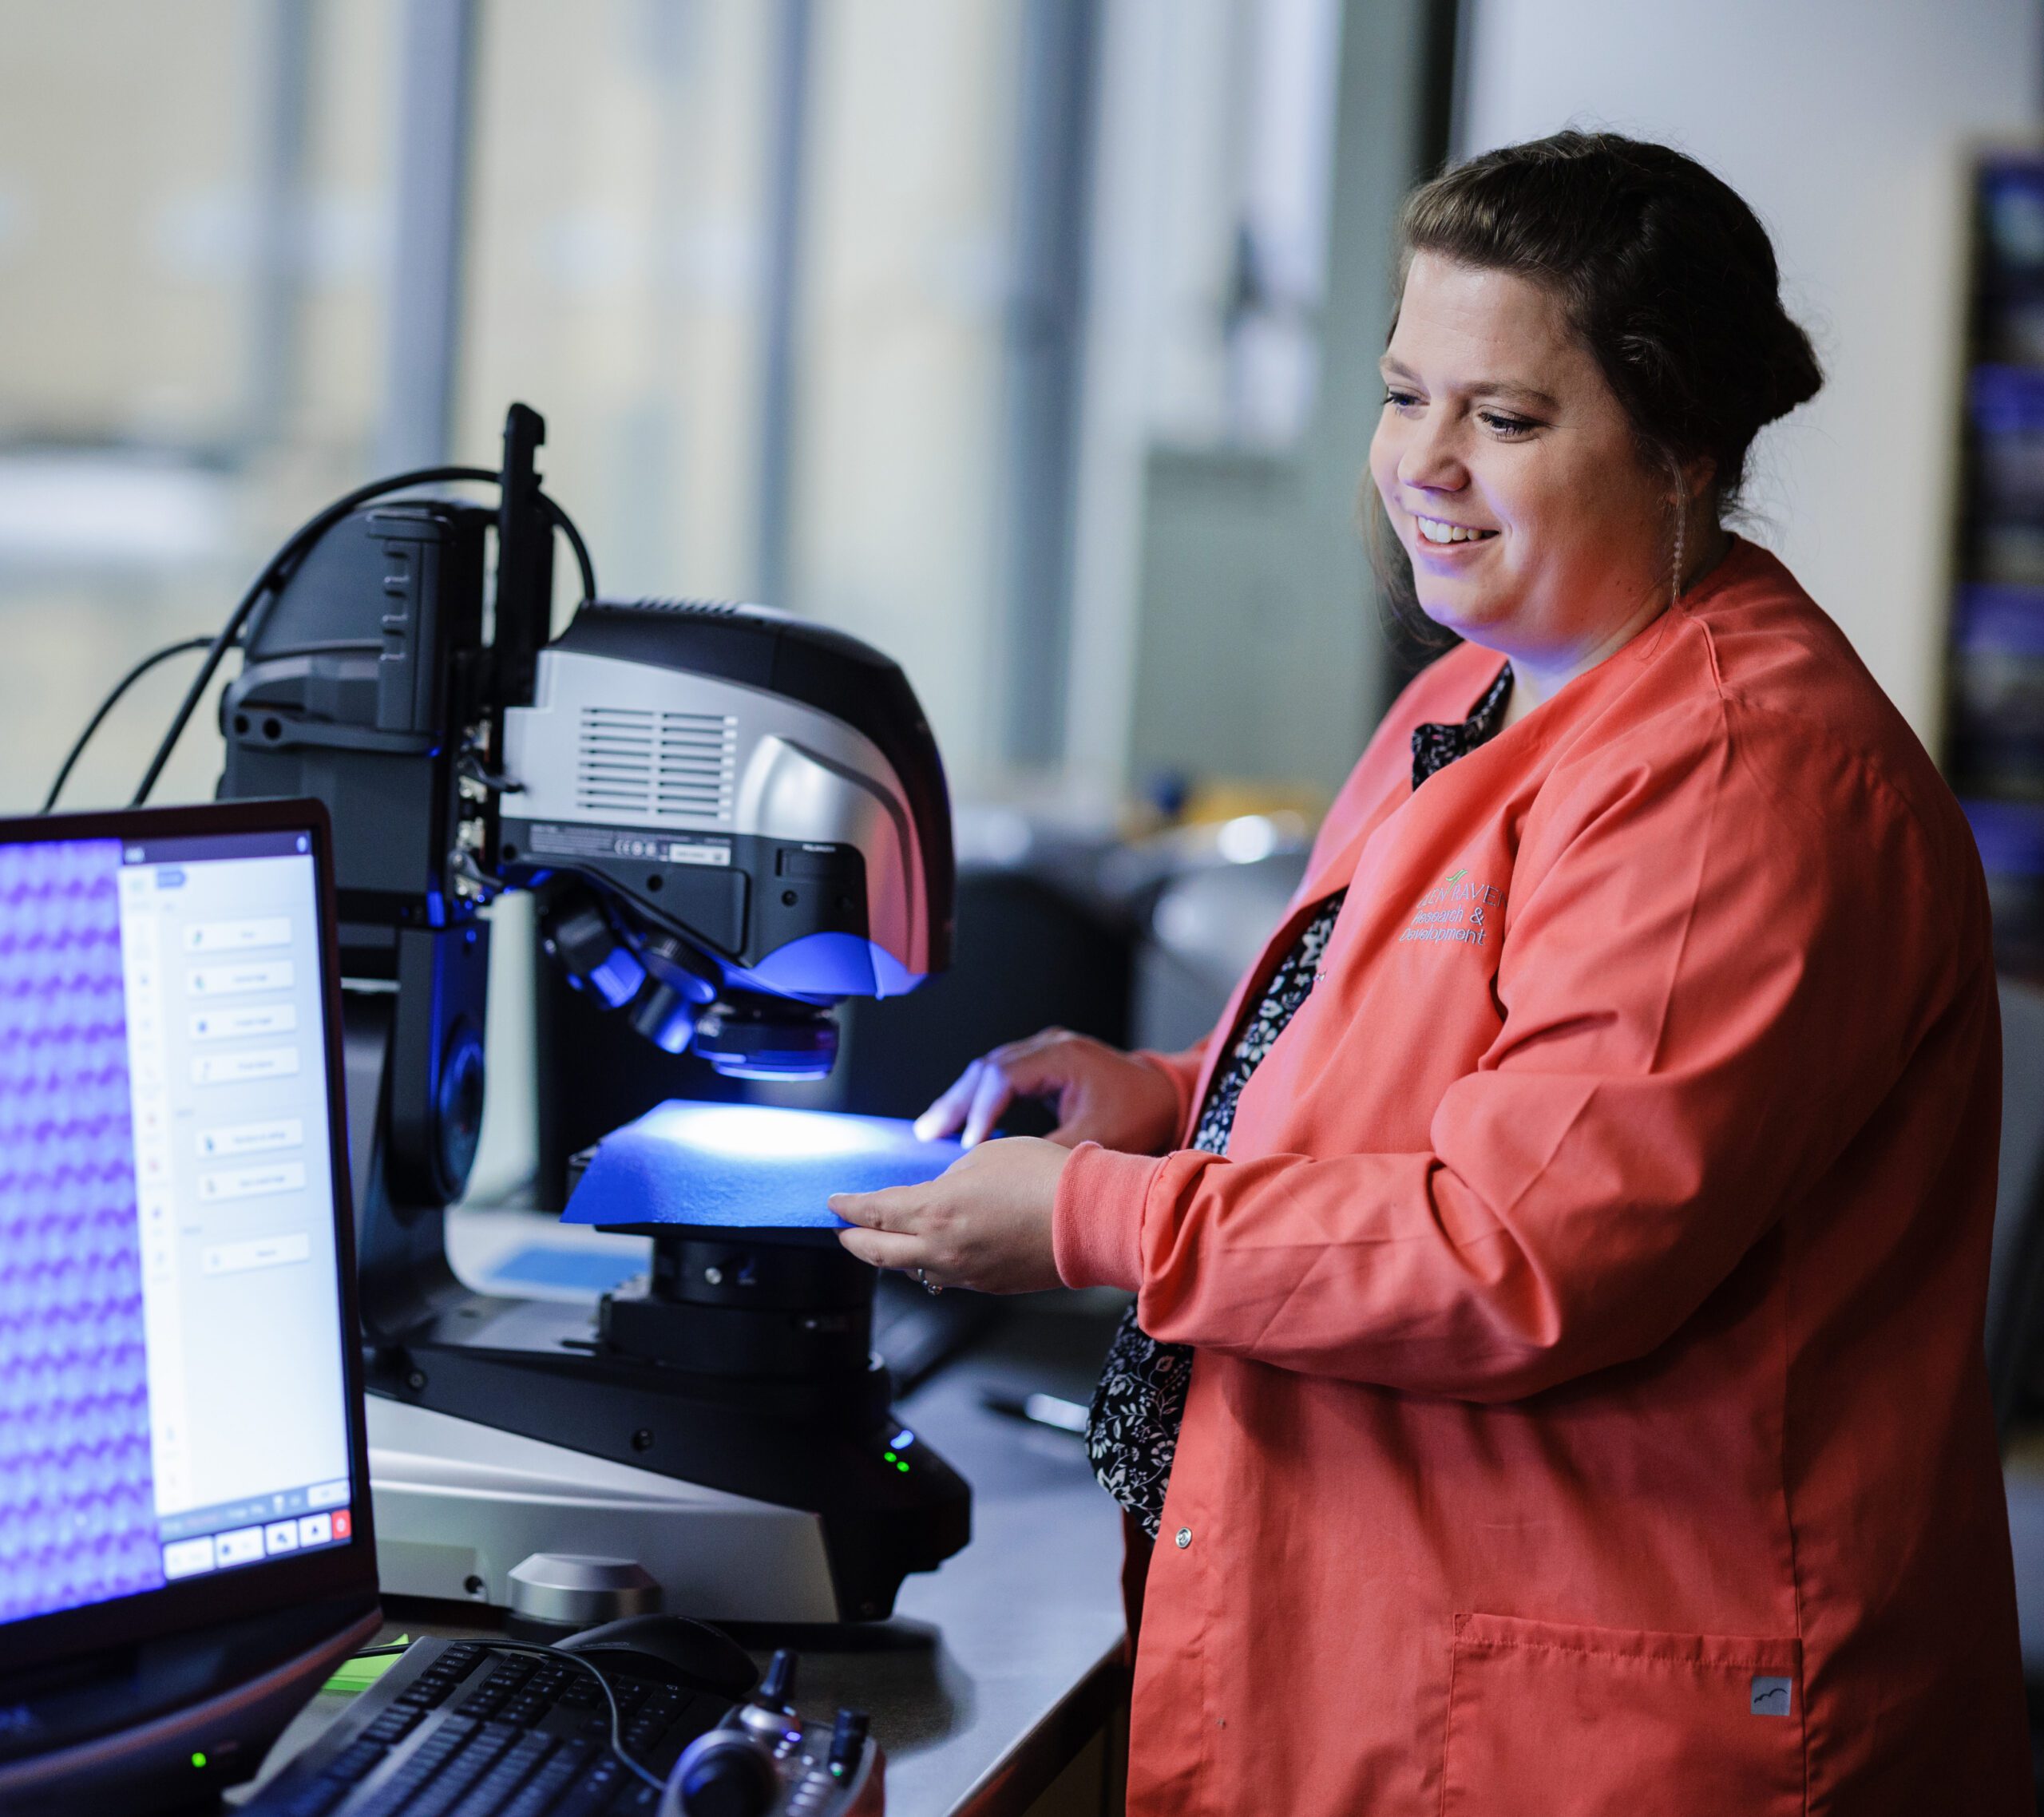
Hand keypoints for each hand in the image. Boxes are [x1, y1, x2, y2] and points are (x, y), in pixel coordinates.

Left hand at [832, 1137, 1070, 1293]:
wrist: (1093, 1218)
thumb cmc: (1046, 1179)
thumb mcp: (985, 1156)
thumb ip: (950, 1177)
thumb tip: (941, 1191)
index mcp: (935, 1210)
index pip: (874, 1212)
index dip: (847, 1207)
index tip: (834, 1202)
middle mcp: (942, 1249)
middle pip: (877, 1253)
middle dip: (852, 1240)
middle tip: (841, 1230)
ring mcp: (965, 1273)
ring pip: (910, 1271)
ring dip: (891, 1255)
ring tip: (884, 1241)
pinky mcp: (989, 1285)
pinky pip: (945, 1277)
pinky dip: (929, 1264)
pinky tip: (933, 1252)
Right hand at [914, 1027, 1181, 1150]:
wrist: (1168, 1096)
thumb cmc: (1142, 1115)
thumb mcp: (1098, 1138)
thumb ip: (1053, 1151)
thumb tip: (1010, 1171)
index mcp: (1062, 1056)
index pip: (1004, 1076)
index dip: (980, 1110)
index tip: (966, 1144)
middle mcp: (1049, 1046)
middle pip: (987, 1067)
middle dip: (955, 1101)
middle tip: (926, 1133)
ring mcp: (1045, 1051)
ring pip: (988, 1069)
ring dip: (961, 1098)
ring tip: (930, 1128)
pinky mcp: (1045, 1063)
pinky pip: (1000, 1075)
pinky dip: (978, 1097)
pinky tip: (960, 1119)